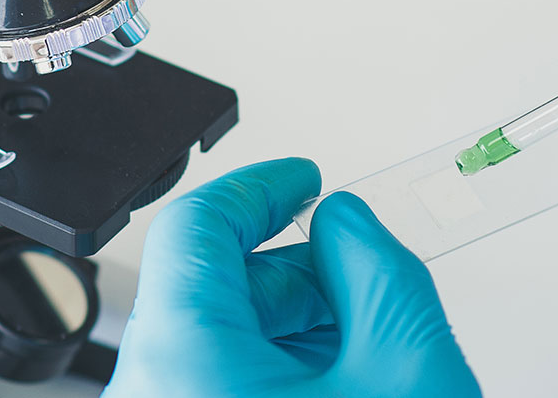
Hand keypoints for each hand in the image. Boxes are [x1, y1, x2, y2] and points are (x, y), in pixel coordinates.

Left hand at [106, 158, 481, 397]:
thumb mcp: (408, 374)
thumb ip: (380, 272)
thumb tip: (350, 223)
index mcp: (184, 366)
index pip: (194, 228)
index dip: (258, 188)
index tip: (302, 181)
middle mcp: (149, 397)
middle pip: (204, 287)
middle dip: (291, 270)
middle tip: (360, 274)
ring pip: (210, 342)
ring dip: (286, 328)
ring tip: (362, 349)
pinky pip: (209, 386)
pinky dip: (268, 372)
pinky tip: (336, 386)